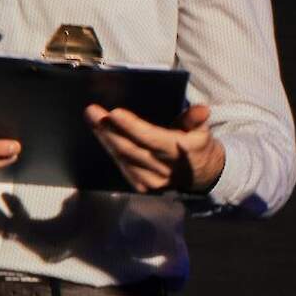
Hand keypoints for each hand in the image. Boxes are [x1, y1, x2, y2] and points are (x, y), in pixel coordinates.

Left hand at [86, 99, 226, 194]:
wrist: (201, 176)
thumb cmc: (197, 146)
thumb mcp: (202, 131)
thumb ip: (197, 119)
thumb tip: (202, 109)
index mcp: (178, 151)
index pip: (151, 138)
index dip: (132, 126)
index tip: (114, 113)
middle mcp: (163, 168)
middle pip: (130, 148)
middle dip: (109, 129)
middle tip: (92, 111)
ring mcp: (151, 180)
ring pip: (123, 158)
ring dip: (105, 138)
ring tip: (92, 120)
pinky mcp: (143, 186)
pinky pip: (122, 166)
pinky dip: (111, 150)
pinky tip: (102, 135)